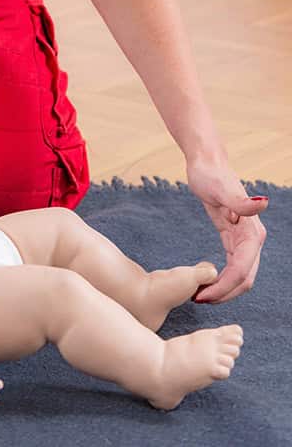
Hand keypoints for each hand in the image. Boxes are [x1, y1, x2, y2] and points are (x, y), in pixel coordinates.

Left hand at [185, 154, 267, 302]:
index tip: (203, 295)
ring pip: (240, 275)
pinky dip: (221, 277)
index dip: (224, 287)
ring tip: (200, 295)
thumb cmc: (211, 174)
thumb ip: (241, 200)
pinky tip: (205, 281)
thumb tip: (263, 203)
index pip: (242, 270)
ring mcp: (245, 239)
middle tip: (199, 300)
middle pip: (244, 278)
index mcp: (253, 232)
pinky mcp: (233, 237)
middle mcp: (253, 238)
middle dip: (225, 293)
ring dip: (223, 289)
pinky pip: (231, 265)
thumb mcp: (220, 188)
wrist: (206, 163)